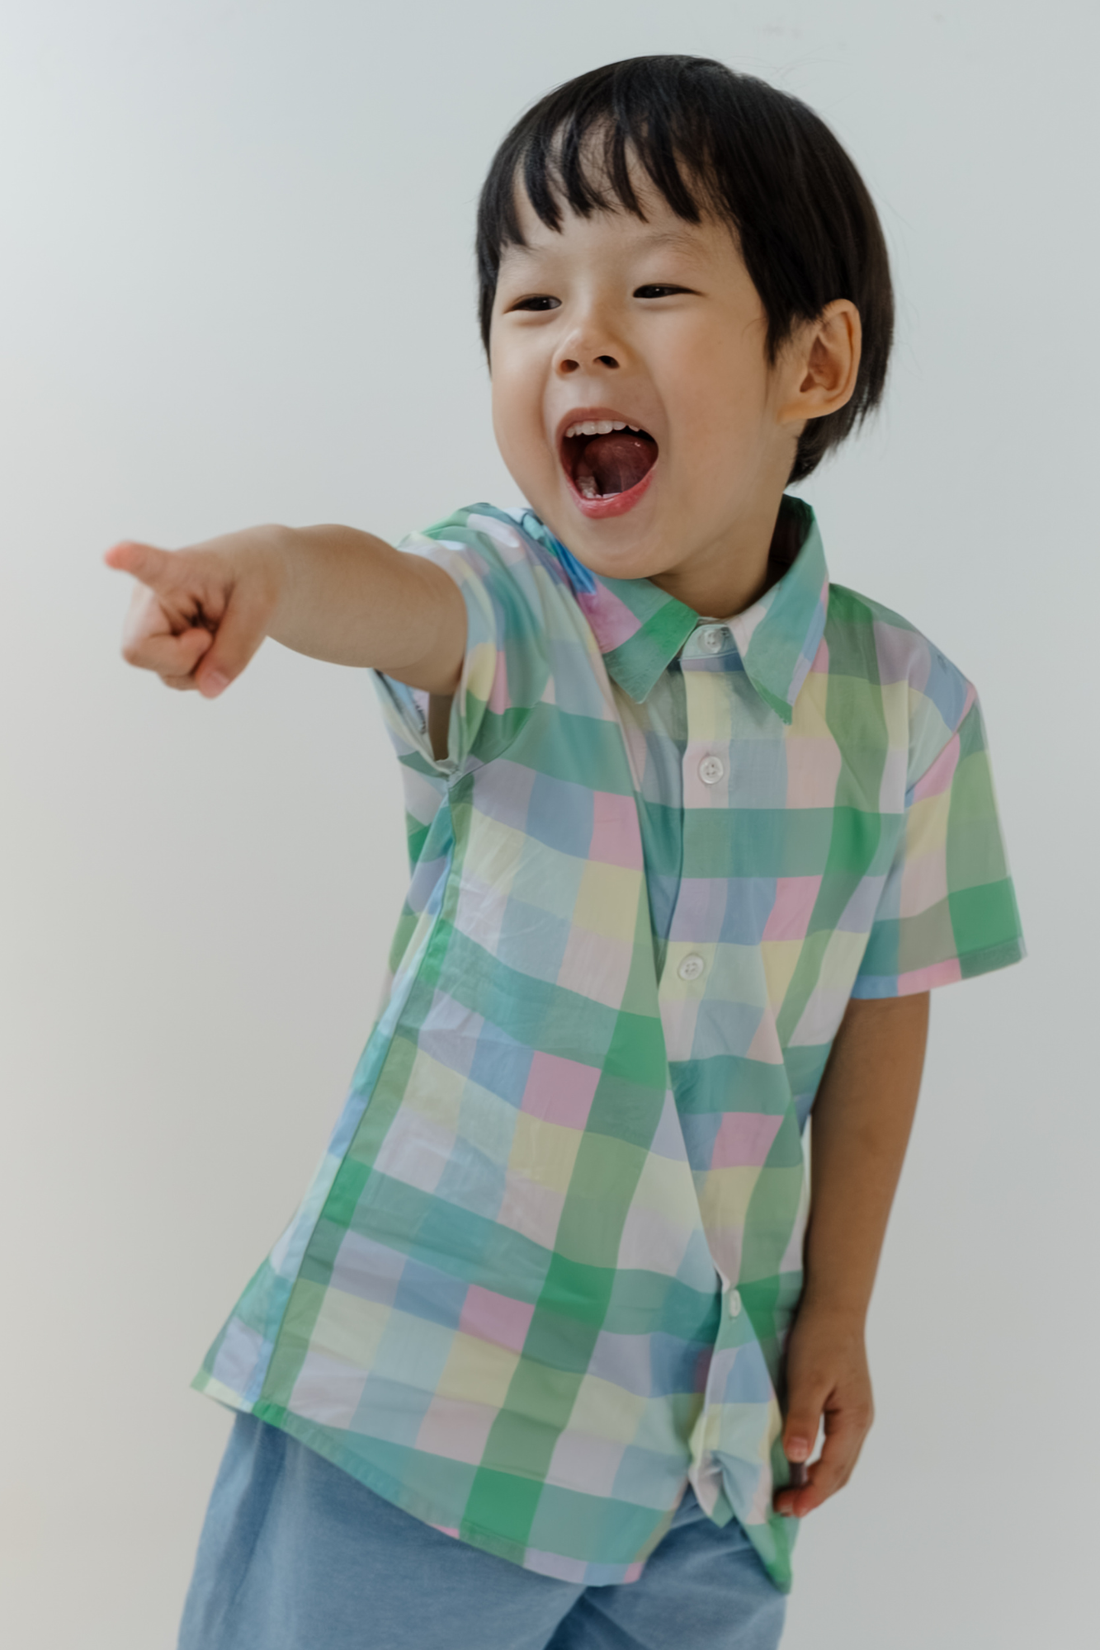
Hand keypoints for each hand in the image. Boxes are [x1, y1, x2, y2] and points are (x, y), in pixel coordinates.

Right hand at [104, 527, 287, 696]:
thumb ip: (235, 650)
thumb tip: (207, 690)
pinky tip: (206, 641)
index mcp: (179, 570)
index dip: (130, 561)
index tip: (112, 554)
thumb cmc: (253, 578)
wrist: (253, 575)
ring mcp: (144, 621)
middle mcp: (149, 595)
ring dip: (198, 667)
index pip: (150, 566)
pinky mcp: (151, 642)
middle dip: (185, 660)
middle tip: (212, 636)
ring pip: (162, 671)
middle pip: (140, 650)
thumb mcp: (261, 609)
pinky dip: (198, 671)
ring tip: (213, 633)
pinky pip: (172, 676)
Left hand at [774, 1304, 873, 1517]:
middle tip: (784, 1508)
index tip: (789, 1510)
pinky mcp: (846, 1404)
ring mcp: (856, 1414)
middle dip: (815, 1494)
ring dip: (818, 1481)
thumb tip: (796, 1459)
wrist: (834, 1305)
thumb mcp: (807, 1379)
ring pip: (840, 1460)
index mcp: (854, 1420)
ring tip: (790, 1492)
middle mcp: (860, 1422)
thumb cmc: (820, 1339)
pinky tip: (801, 1461)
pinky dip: (820, 1462)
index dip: (812, 1494)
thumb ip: (803, 1419)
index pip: (833, 1470)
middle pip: (841, 1472)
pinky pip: (836, 1445)